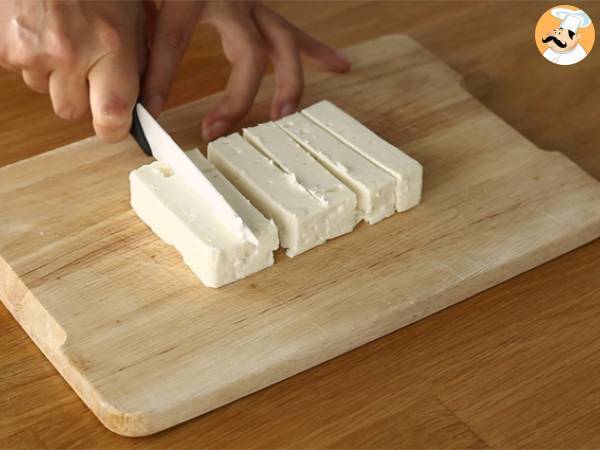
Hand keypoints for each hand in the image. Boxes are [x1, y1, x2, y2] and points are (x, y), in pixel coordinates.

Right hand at [0, 0, 146, 141]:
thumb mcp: (132, 13)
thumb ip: (139, 61)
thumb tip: (142, 105)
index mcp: (110, 44)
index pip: (112, 115)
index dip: (114, 128)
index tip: (116, 126)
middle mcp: (69, 52)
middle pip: (72, 112)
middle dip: (80, 97)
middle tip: (85, 65)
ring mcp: (30, 51)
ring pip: (44, 90)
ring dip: (53, 74)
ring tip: (60, 33)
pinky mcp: (2, 47)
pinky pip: (20, 70)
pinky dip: (29, 57)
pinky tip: (38, 27)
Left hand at [142, 0, 350, 140]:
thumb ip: (135, 29)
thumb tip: (127, 78)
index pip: (174, 40)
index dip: (161, 79)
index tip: (151, 113)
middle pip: (248, 53)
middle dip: (236, 97)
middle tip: (216, 130)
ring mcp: (254, 3)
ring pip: (284, 45)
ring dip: (289, 84)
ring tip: (283, 114)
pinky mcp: (264, 9)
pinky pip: (295, 33)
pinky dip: (318, 52)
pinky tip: (341, 66)